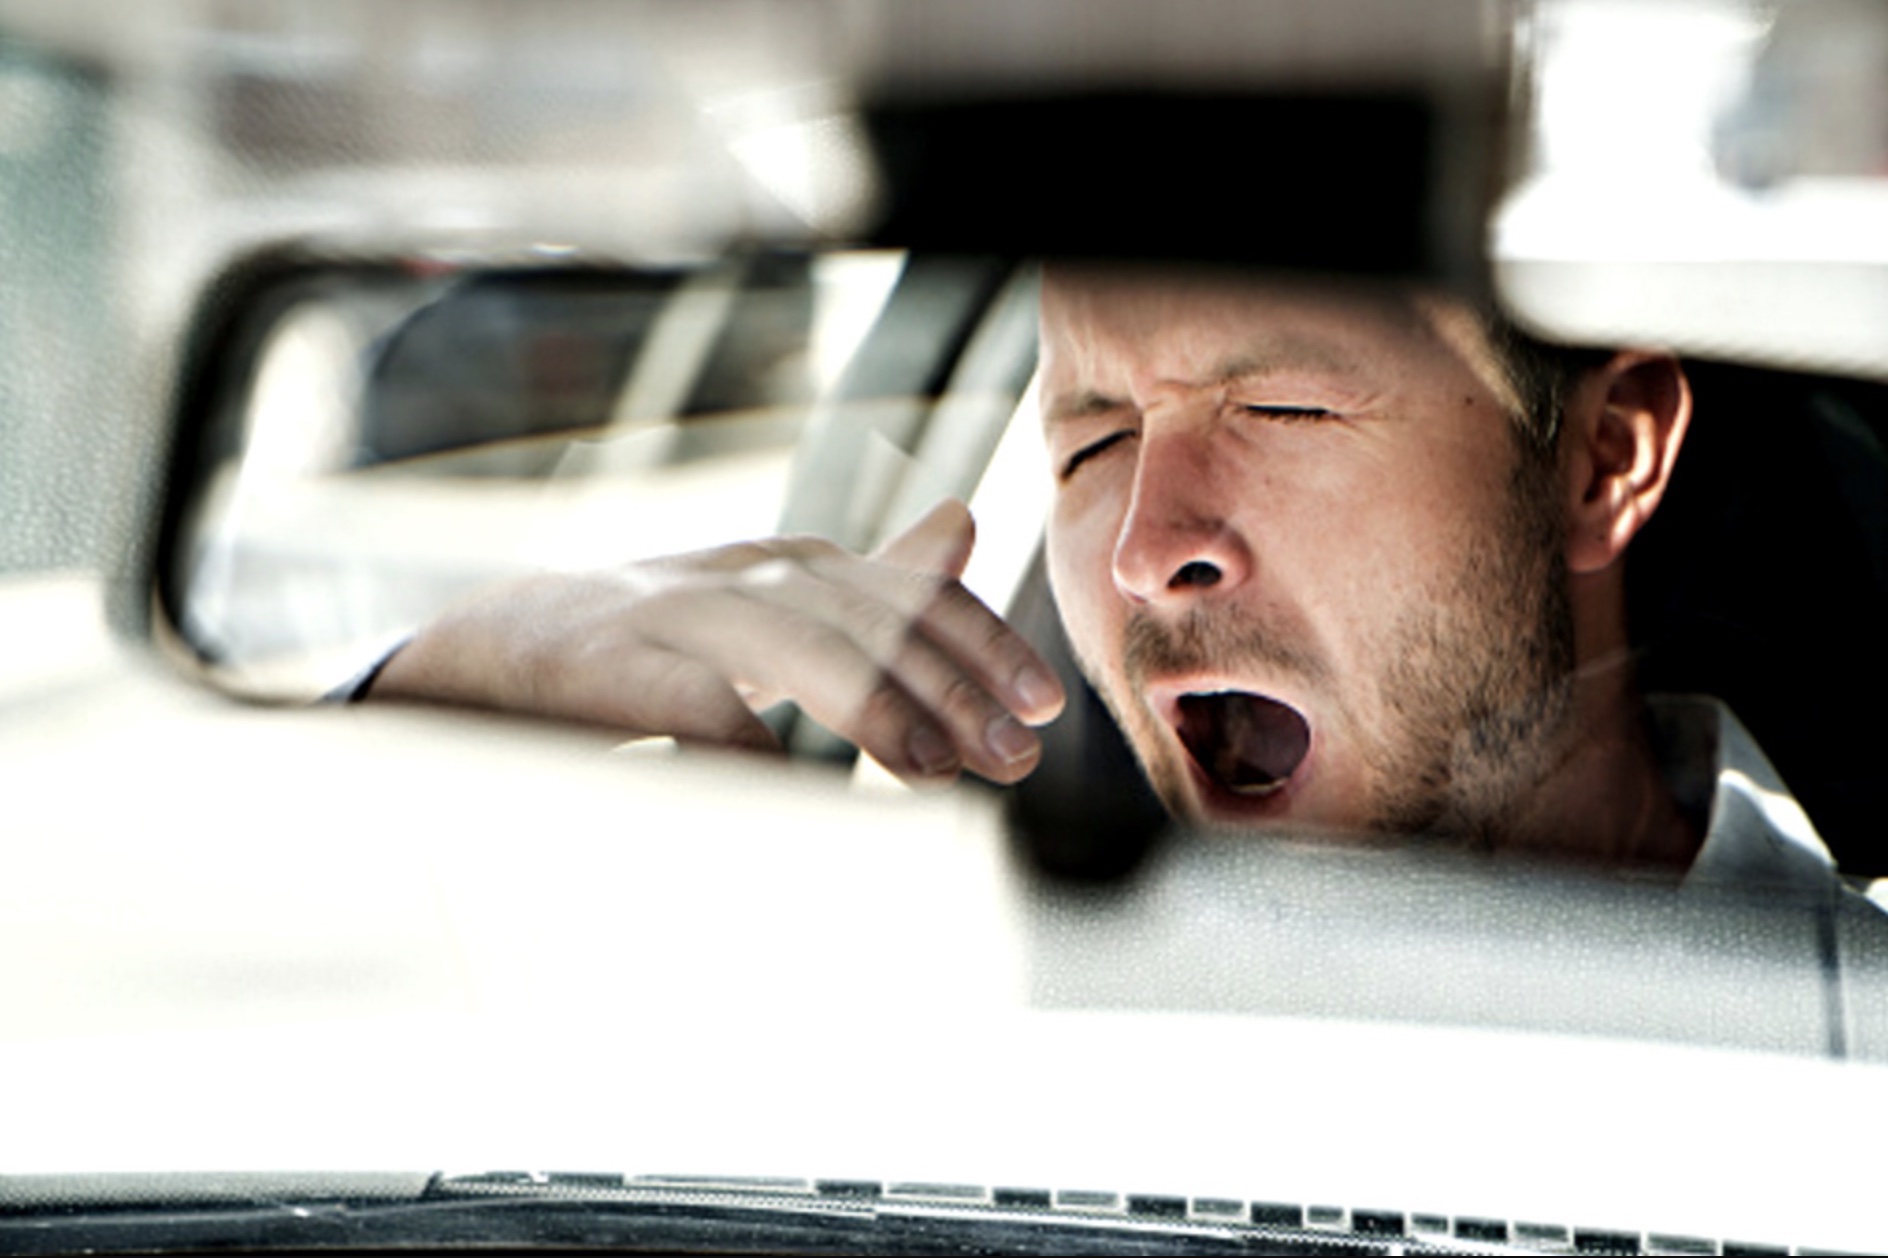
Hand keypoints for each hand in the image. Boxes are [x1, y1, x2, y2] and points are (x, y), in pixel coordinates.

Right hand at [366, 500, 1065, 784]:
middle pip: (867, 618)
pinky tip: (800, 795)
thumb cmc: (653, 640)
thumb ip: (866, 577)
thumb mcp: (769, 598)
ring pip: (796, 645)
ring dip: (876, 707)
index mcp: (787, 568)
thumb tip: (962, 524)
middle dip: (951, 686)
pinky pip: (695, 705)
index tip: (1044, 707)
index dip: (981, 644)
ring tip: (934, 770)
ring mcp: (676, 615)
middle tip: (1012, 755)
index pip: (905, 593)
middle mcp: (742, 577)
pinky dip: (752, 748)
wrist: (498, 648)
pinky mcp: (612, 666)